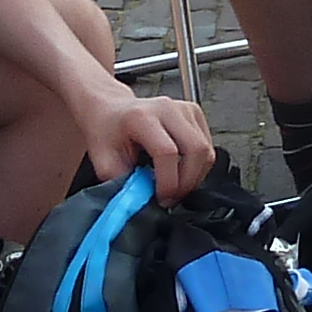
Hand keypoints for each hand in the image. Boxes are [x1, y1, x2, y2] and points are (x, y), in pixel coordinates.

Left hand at [81, 88, 217, 203]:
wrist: (110, 110)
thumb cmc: (106, 132)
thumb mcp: (103, 161)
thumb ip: (123, 183)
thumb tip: (141, 203)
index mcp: (141, 116)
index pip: (167, 152)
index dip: (168, 182)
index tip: (160, 198)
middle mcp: (167, 108)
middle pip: (196, 149)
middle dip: (187, 182)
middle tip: (170, 197)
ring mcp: (184, 109)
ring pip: (206, 150)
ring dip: (195, 177)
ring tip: (174, 186)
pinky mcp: (195, 114)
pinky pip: (208, 147)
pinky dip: (198, 167)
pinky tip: (180, 172)